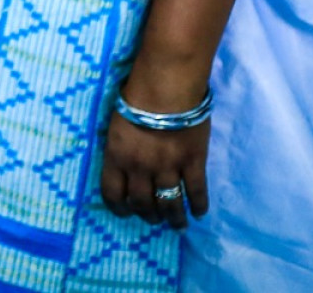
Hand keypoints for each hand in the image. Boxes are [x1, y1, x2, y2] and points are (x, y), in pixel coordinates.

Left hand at [100, 71, 211, 228]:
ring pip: (170, 204)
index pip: (112, 193)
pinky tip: (199, 212)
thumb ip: (119, 149)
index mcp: (116, 158)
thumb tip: (123, 164)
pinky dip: (199, 205)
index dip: (119, 207)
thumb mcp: (116, 125)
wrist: (165, 87)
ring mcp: (168, 168)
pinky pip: (197, 192)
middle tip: (153, 218)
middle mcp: (140, 169)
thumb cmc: (136, 97)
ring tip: (177, 224)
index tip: (125, 212)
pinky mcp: (193, 163)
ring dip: (173, 218)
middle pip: (142, 203)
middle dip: (147, 214)